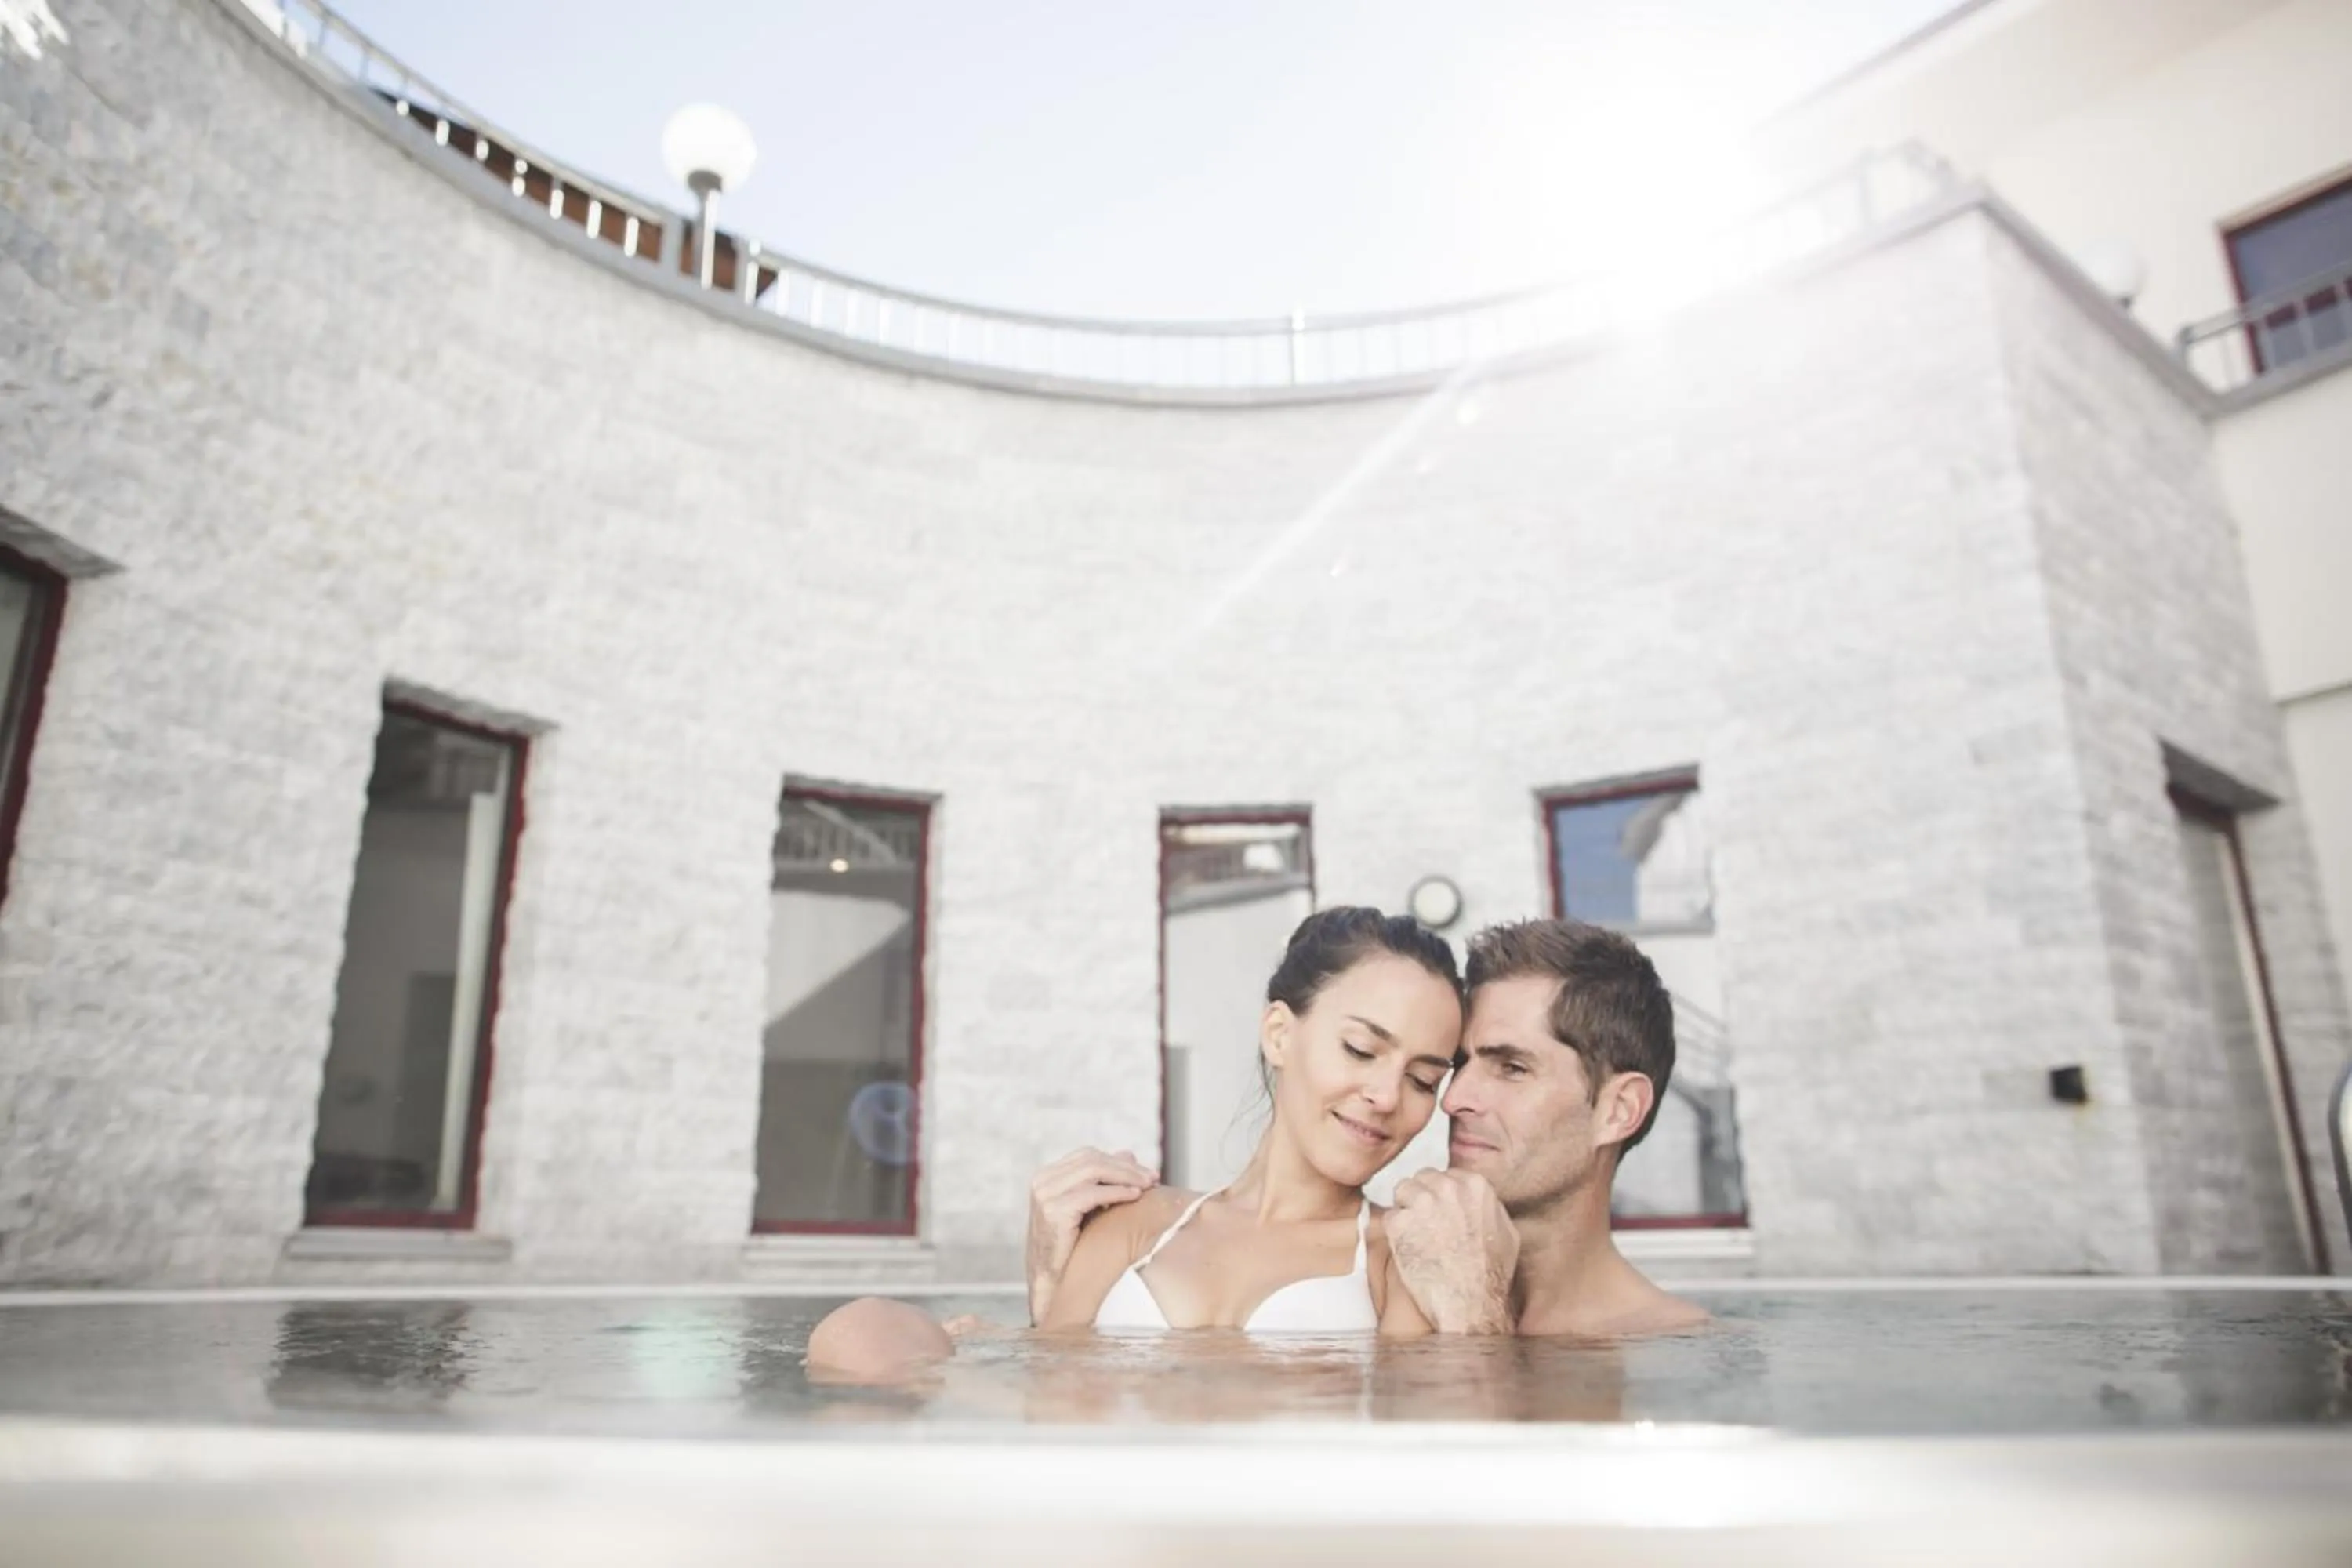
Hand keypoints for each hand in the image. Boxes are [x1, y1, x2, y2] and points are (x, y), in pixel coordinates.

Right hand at [1025, 1146, 1155, 1323]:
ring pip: (1094, 1171)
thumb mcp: (1088, 1207)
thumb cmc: (1071, 1246)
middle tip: (1153, 1177)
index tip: (1146, 1172)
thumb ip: (1103, 1180)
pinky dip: (1116, 1192)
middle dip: (1126, 1167)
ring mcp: (1045, 1194)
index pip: (1088, 1156)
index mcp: (1047, 1176)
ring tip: (1147, 1185)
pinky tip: (1134, 1196)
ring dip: (1125, 1176)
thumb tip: (1129, 1152)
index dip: (1119, 1161)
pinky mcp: (1053, 1210)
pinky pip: (1092, 1194)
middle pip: (1092, 1160)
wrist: (1051, 1281)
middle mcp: (1043, 1180)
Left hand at [1383, 1169, 1517, 1333]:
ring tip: (1416, 1238)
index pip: (1445, 1176)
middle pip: (1421, 1179)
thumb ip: (1488, 1208)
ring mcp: (1421, 1203)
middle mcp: (1447, 1187)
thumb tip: (1478, 1202)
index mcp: (1474, 1185)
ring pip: (1402, 1192)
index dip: (1440, 1196)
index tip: (1440, 1214)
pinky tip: (1409, 1251)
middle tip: (1425, 1227)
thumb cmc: (1490, 1276)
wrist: (1470, 1304)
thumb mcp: (1506, 1233)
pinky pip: (1389, 1218)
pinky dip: (1395, 1234)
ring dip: (1406, 1211)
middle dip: (1421, 1199)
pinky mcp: (1399, 1222)